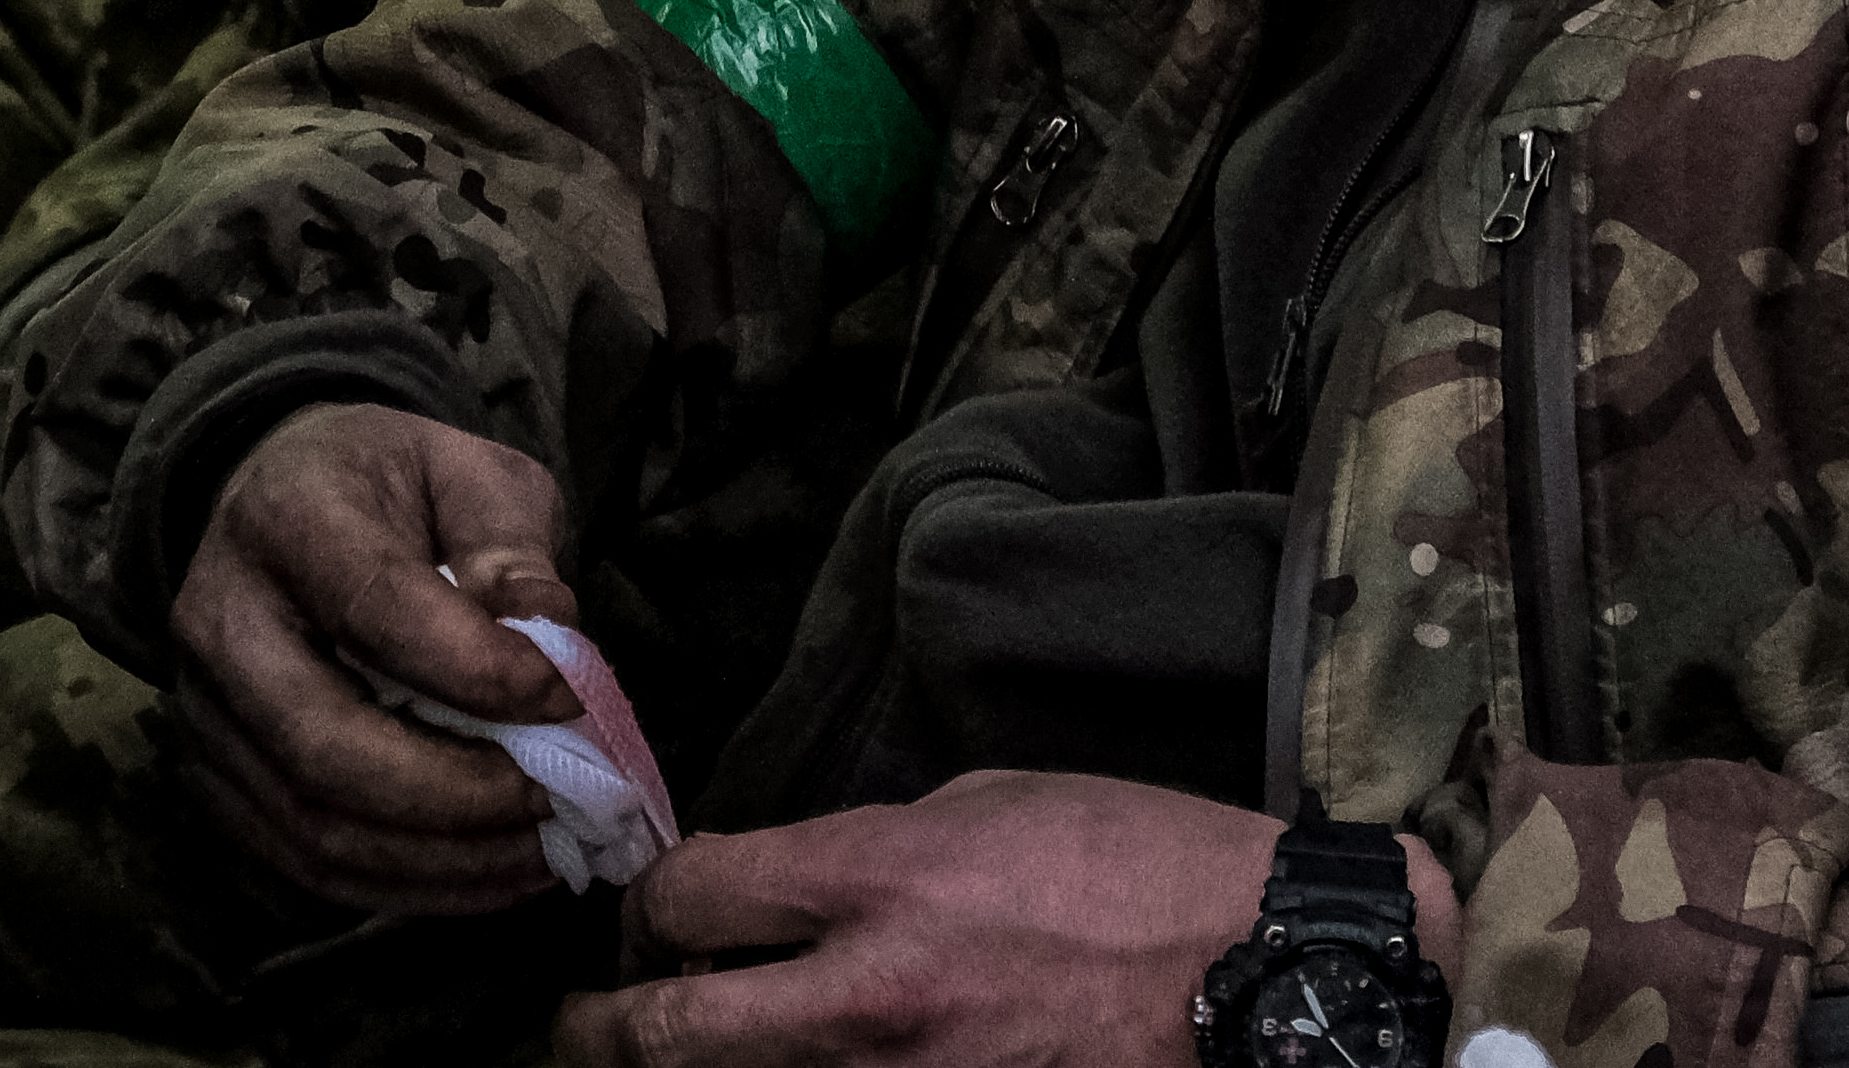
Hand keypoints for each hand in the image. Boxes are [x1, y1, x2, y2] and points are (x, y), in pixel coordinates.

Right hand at [168, 400, 581, 913]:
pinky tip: (489, 871)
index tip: (570, 699)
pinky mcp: (216, 779)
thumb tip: (551, 642)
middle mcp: (221, 622)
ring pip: (315, 825)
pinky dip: (406, 884)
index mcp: (286, 518)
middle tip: (558, 798)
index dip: (478, 672)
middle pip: (326, 746)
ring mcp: (205, 713)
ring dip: (442, 859)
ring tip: (541, 849)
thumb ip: (509, 545)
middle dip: (458, 794)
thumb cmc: (390, 485)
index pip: (376, 611)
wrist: (282, 498)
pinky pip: (305, 862)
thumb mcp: (468, 470)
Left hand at [557, 771, 1452, 1067]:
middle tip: (587, 1028)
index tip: (655, 913)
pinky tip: (811, 1066)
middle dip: (605, 1031)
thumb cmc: (1138, 866)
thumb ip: (866, 852)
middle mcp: (866, 999)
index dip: (652, 902)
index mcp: (874, 880)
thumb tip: (791, 894)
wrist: (1261, 975)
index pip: (689, 897)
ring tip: (689, 1048)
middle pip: (666, 1034)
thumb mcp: (985, 806)